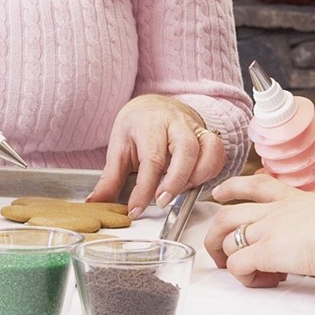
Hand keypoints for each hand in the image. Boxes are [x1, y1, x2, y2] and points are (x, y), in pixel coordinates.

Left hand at [88, 94, 227, 216]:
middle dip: (176, 181)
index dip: (144, 188)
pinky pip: (218, 153)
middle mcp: (175, 123)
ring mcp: (195, 128)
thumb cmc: (137, 127)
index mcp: (149, 124)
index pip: (151, 158)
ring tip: (179, 193)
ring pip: (208, 149)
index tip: (136, 209)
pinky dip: (210, 171)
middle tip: (161, 202)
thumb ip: (110, 178)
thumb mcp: (119, 148)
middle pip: (185, 150)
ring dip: (197, 177)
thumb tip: (95, 203)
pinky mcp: (208, 135)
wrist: (154, 105)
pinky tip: (194, 183)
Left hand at [204, 175, 314, 310]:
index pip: (256, 185)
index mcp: (294, 198)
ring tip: (227, 266)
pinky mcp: (266, 252)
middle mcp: (275, 211)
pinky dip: (243, 276)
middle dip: (214, 230)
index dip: (233, 188)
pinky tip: (261, 282)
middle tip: (215, 246)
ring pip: (224, 234)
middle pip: (228, 212)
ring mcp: (268, 229)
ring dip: (219, 252)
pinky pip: (238, 264)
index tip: (221, 193)